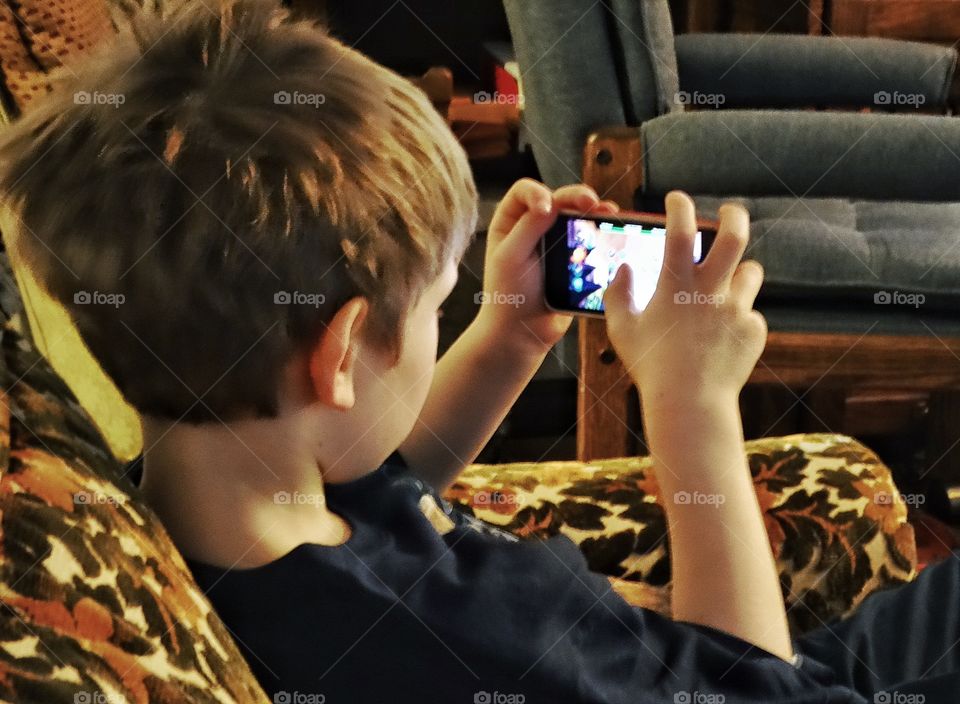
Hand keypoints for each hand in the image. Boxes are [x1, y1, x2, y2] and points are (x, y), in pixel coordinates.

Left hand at [477, 178, 618, 356]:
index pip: (525, 191)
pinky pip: (590, 241)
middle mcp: (533, 227)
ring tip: (610, 213)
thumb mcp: (510, 258)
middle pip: (558, 199)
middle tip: (591, 203)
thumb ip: (527, 227)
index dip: (539, 192)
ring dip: (595, 212)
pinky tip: (613, 231)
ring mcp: (556, 244)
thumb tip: (551, 202)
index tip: (548, 208)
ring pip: (578, 218)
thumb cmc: (508, 296)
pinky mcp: (574, 260)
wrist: (522, 333)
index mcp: (510, 222)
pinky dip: (603, 233)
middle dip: (577, 197)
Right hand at [604, 191, 765, 404]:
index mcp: (676, 284)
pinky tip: (721, 341)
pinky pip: (750, 315)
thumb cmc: (650, 366)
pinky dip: (738, 321)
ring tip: (723, 292)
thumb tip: (623, 269)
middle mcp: (711, 290)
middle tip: (729, 212)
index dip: (680, 205)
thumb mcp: (621, 329)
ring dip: (738, 276)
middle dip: (734, 215)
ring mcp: (737, 309)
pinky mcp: (754, 330)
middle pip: (735, 235)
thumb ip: (618, 294)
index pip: (680, 228)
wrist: (690, 404)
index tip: (677, 199)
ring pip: (750, 273)